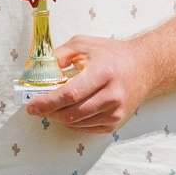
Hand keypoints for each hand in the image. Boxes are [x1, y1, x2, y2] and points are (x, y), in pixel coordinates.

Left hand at [26, 34, 152, 133]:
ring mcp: (116, 112)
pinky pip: (85, 129)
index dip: (47, 103)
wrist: (144, 67)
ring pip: (76, 124)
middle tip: (38, 107)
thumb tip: (36, 71)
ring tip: (54, 106)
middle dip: (49, 112)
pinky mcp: (116, 123)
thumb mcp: (83, 45)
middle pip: (71, 113)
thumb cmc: (110, 54)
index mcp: (103, 73)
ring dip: (58, 118)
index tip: (31, 106)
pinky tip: (71, 110)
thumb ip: (59, 55)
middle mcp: (112, 95)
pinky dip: (72, 123)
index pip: (70, 94)